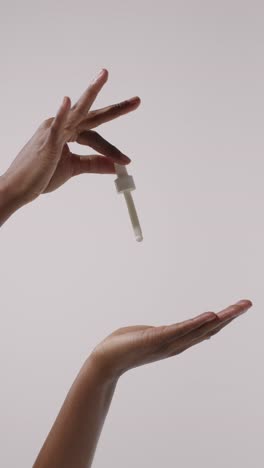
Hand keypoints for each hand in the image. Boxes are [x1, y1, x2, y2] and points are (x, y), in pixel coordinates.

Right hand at [1, 69, 139, 206]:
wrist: (20, 187)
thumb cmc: (41, 175)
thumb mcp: (73, 168)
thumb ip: (94, 164)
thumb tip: (115, 166)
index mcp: (68, 132)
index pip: (95, 135)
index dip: (112, 149)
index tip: (126, 160)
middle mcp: (62, 126)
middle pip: (93, 115)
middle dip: (115, 108)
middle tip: (137, 101)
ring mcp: (53, 131)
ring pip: (78, 112)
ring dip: (91, 93)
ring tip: (103, 76)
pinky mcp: (46, 142)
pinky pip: (56, 126)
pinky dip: (62, 113)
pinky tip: (68, 100)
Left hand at [91, 299, 251, 379]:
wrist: (104, 361)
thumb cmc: (126, 346)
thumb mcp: (153, 335)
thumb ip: (170, 332)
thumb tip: (179, 329)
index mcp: (176, 341)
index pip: (206, 329)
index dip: (224, 319)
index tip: (240, 307)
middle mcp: (176, 344)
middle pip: (209, 329)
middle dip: (229, 316)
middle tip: (247, 304)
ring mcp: (167, 343)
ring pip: (199, 329)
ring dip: (219, 318)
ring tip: (236, 308)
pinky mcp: (155, 339)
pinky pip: (179, 330)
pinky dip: (196, 323)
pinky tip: (210, 315)